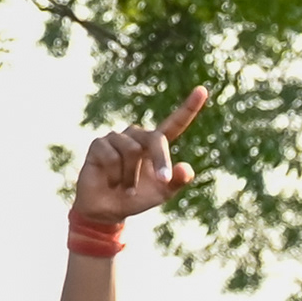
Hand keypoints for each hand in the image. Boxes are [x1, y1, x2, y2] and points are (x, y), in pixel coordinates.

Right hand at [68, 91, 206, 229]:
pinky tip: (110, 183)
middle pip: (156, 139)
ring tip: (125, 188)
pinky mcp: (99, 144)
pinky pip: (113, 157)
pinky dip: (115, 177)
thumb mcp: (161, 194)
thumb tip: (187, 169)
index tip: (202, 90)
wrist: (105, 210)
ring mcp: (117, 138)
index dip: (188, 107)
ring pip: (132, 151)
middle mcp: (137, 136)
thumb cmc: (136, 198)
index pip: (174, 123)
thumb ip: (176, 181)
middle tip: (162, 181)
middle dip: (161, 160)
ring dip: (131, 177)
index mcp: (155, 145)